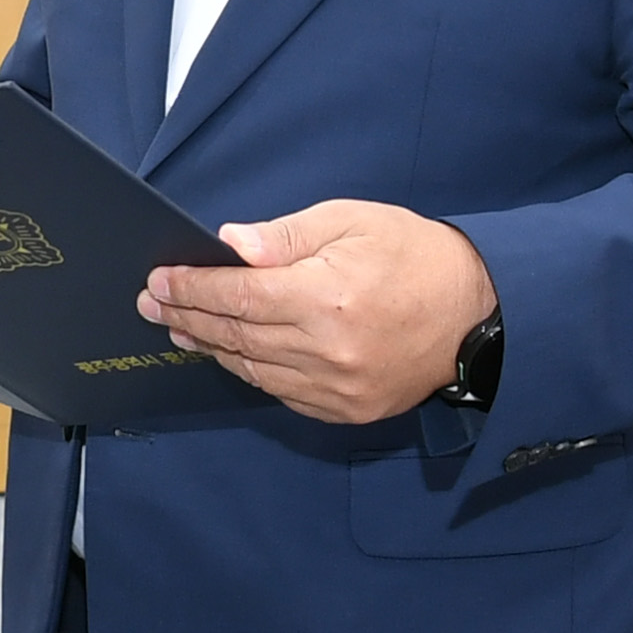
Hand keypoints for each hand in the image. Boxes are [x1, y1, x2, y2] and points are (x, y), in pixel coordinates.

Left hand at [139, 199, 495, 424]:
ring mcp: (337, 388)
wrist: (480, 315)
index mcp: (328, 297)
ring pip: (253, 369)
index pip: (238, 297)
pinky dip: (250, 371)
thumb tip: (231, 246)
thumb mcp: (354, 221)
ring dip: (210, 347)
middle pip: (237, 336)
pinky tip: (229, 353)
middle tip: (152, 302)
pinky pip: (281, 392)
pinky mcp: (347, 411)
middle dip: (188, 316)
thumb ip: (287, 237)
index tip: (160, 280)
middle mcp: (328, 349)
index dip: (192, 289)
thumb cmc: (416, 256)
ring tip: (181, 327)